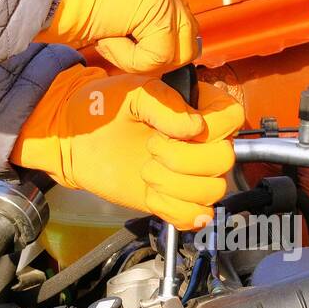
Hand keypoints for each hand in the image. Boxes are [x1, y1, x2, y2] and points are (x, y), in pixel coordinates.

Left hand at [12, 67, 242, 228]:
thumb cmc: (103, 108)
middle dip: (184, 159)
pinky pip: (196, 216)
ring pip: (212, 191)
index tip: (176, 129)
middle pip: (224, 160)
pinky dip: (174, 210)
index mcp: (197, 108)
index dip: (211, 127)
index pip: (232, 118)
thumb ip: (163, 103)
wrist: (76, 140)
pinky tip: (152, 195)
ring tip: (147, 171)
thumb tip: (193, 127)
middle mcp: (201, 143)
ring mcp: (190, 175)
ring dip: (175, 185)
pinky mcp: (176, 201)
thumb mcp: (131, 91)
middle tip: (152, 149)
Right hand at [37, 0, 198, 73]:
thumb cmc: (69, 7)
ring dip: (146, 60)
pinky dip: (131, 60)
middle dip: (159, 61)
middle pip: (189, 42)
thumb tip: (163, 59)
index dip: (159, 52)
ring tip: (112, 42)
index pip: (180, 30)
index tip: (124, 48)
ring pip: (180, 52)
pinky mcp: (158, 5)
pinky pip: (159, 55)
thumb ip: (141, 29)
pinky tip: (107, 38)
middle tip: (122, 52)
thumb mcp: (114, 16)